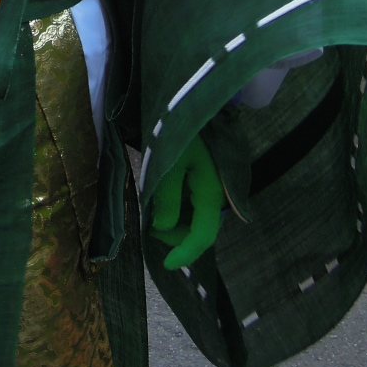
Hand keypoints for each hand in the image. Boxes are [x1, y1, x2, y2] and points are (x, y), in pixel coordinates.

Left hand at [150, 134, 224, 269]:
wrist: (194, 101)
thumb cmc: (182, 130)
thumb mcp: (170, 163)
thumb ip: (167, 198)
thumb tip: (162, 228)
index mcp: (211, 193)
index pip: (203, 236)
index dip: (185, 253)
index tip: (166, 265)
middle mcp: (217, 194)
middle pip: (199, 229)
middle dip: (175, 235)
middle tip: (150, 227)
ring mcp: (214, 186)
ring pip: (196, 217)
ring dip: (176, 221)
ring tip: (154, 210)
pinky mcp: (208, 178)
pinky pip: (195, 203)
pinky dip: (179, 208)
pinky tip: (164, 198)